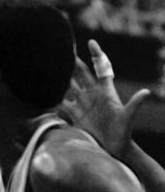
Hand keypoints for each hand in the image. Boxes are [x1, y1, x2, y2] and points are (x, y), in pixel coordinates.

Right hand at [60, 39, 149, 158]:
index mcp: (105, 91)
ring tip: (49, 67)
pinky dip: (53, 97)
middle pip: (80, 73)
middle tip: (61, 49)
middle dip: (72, 61)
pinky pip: (61, 103)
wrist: (115, 149)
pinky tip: (44, 92)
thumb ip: (134, 104)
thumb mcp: (127, 118)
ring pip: (68, 85)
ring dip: (60, 77)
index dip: (96, 55)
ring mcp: (82, 103)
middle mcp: (92, 94)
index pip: (100, 69)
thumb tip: (147, 92)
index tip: (90, 42)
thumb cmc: (124, 132)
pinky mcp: (74, 114)